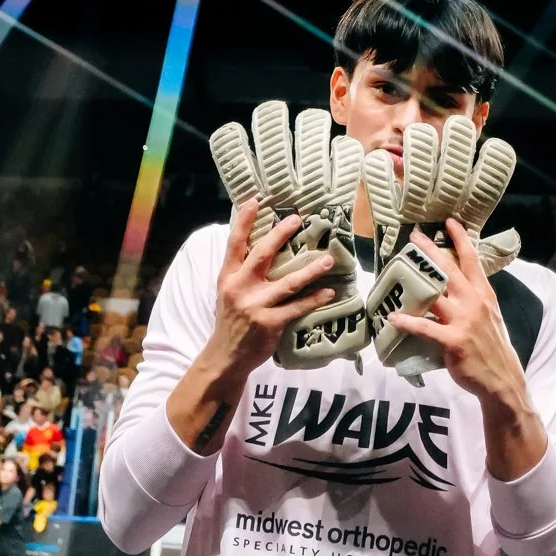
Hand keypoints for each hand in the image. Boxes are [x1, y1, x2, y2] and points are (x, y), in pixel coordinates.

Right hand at [202, 198, 338, 395]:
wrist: (226, 355)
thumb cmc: (231, 319)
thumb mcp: (228, 291)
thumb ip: (242, 270)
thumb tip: (263, 244)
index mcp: (228, 277)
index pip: (234, 243)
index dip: (243, 220)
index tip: (255, 200)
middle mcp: (240, 288)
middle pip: (262, 255)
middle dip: (280, 235)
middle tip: (298, 220)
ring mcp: (255, 306)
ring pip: (288, 282)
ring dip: (311, 270)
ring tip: (330, 259)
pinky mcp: (270, 323)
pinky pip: (297, 307)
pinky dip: (314, 299)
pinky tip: (329, 292)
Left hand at [387, 219, 525, 402]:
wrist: (502, 379)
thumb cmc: (492, 347)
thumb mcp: (489, 315)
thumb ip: (472, 299)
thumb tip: (452, 287)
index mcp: (484, 294)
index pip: (472, 260)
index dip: (460, 238)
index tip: (449, 221)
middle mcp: (474, 302)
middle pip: (448, 270)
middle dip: (429, 251)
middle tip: (414, 236)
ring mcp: (463, 321)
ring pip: (434, 294)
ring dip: (413, 283)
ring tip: (394, 272)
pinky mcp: (452, 341)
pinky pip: (425, 328)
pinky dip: (408, 322)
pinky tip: (393, 318)